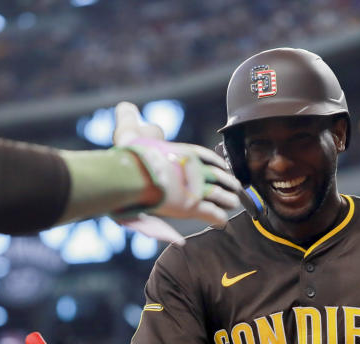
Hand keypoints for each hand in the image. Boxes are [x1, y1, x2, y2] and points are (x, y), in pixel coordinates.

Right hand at [112, 102, 240, 226]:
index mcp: (183, 152)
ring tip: (233, 203)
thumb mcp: (129, 132)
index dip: (217, 162)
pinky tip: (222, 221)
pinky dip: (219, 218)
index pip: (206, 156)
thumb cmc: (128, 157)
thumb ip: (128, 118)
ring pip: (220, 194)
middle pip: (218, 175)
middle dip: (227, 181)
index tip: (223, 167)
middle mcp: (194, 168)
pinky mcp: (192, 206)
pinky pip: (212, 213)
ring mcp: (195, 188)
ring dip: (228, 199)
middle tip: (234, 186)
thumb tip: (125, 106)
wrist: (132, 175)